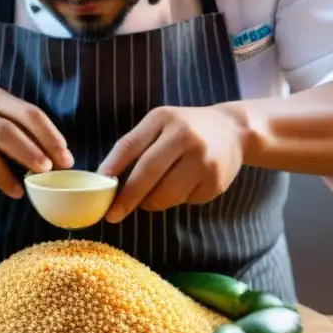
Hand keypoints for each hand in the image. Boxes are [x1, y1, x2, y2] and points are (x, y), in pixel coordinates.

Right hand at [0, 86, 73, 198]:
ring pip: (1, 136)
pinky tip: (15, 190)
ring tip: (40, 176)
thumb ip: (23, 144)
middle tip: (56, 168)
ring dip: (25, 156)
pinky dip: (2, 176)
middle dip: (42, 145)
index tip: (66, 158)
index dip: (51, 135)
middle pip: (18, 122)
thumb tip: (58, 163)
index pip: (31, 113)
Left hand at [98, 105, 246, 222]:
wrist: (233, 131)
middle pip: (148, 172)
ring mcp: (203, 160)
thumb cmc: (186, 129)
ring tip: (151, 196)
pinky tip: (184, 184)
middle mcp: (185, 137)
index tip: (99, 186)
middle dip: (127, 197)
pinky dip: (177, 199)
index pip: (131, 145)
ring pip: (166, 194)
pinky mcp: (215, 181)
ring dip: (151, 202)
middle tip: (113, 214)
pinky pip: (185, 200)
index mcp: (164, 119)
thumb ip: (136, 144)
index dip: (112, 167)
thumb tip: (107, 179)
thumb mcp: (160, 124)